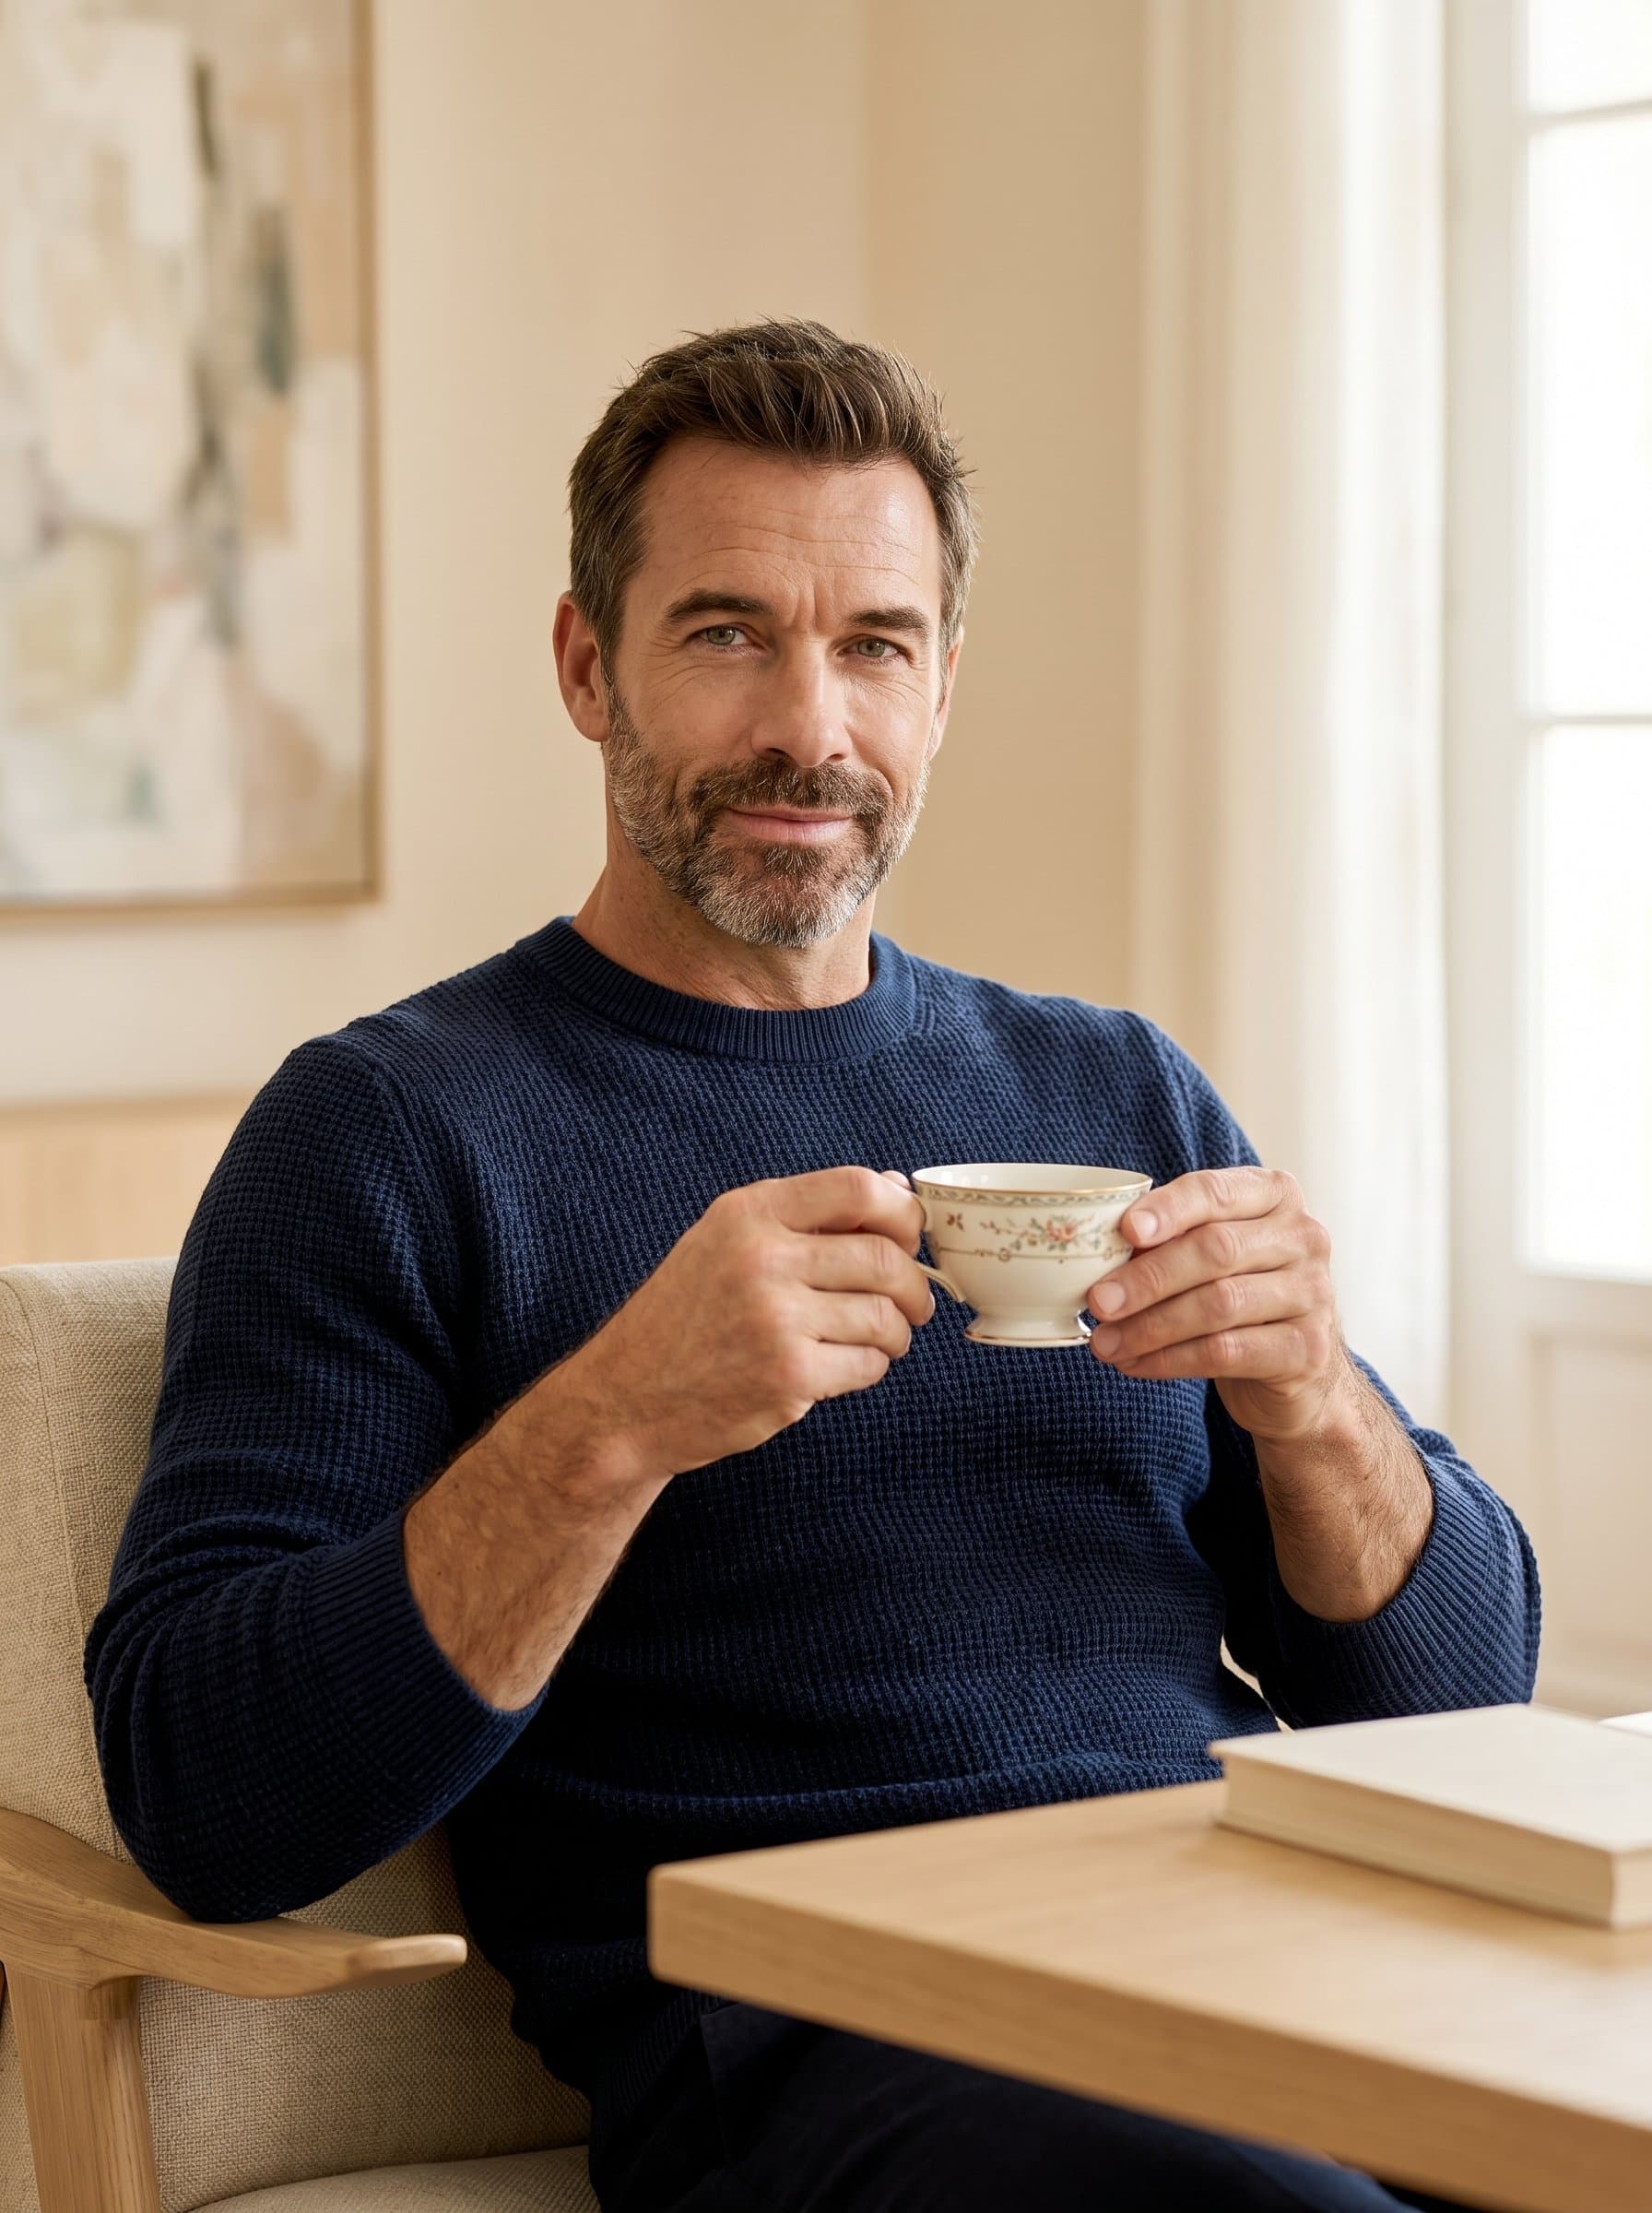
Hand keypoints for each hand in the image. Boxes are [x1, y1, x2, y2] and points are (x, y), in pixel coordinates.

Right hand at [559, 1166, 934, 1480]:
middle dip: (914, 1284)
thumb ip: (806, 1215)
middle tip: (913, 1302)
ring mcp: (775, 1320)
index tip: (909, 1238)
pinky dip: (870, 1367)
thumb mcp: (726, 1241)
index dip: (902, 1213)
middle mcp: (762, 1258)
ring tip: (879, 1339)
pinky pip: (868, 1365)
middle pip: (885, 1256)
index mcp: (749, 1213)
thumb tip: (895, 1187)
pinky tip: (844, 1365)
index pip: (858, 1188)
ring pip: (885, 1316)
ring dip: (897, 1332)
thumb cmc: (683, 1317)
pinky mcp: (788, 1377)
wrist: (625, 1398)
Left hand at [1083, 1167, 1346, 1445]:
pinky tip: (1135, 1365)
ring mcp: (1313, 1293)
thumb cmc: (1239, 1294)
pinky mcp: (1307, 1349)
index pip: (1215, 1191)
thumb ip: (1170, 1239)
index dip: (1168, 1209)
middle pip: (1216, 1250)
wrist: (1298, 1369)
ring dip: (1150, 1326)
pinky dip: (1170, 1360)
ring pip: (1218, 1304)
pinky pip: (1226, 1351)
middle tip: (1098, 1301)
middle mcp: (1303, 1236)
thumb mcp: (1211, 1255)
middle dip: (1148, 1278)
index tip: (1125, 1230)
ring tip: (1105, 1343)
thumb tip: (1100, 1250)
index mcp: (1275, 1195)